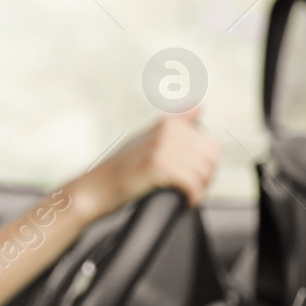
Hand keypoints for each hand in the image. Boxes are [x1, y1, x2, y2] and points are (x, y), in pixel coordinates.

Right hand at [66, 110, 219, 219]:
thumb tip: (200, 105)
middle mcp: (166, 132)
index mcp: (168, 124)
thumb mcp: (147, 139)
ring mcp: (161, 147)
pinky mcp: (156, 166)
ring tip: (184, 196)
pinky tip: (182, 201)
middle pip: (210, 159)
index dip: (206, 165)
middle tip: (189, 190)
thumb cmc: (120, 171)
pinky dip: (191, 197)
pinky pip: (191, 183)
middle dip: (205, 178)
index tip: (193, 176)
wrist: (94, 190)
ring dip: (198, 189)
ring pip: (202, 172)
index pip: (211, 145)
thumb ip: (176, 122)